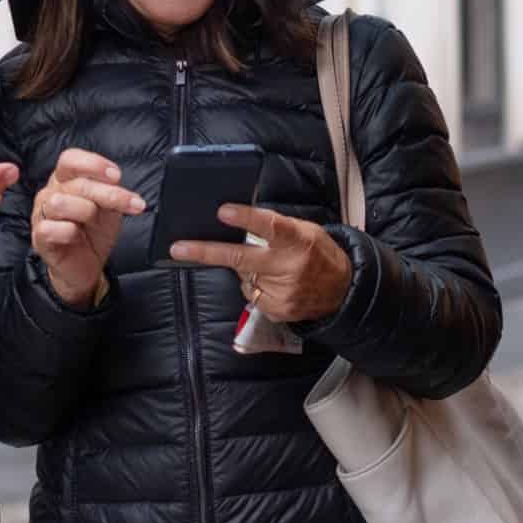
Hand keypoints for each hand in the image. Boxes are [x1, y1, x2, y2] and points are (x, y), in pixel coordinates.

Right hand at [31, 149, 144, 307]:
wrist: (87, 265)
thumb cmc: (94, 232)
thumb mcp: (109, 208)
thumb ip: (110, 192)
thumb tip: (116, 180)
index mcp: (65, 180)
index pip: (70, 159)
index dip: (93, 164)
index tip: (116, 176)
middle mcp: (50, 192)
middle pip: (76, 183)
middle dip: (109, 194)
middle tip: (131, 204)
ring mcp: (41, 214)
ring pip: (61, 203)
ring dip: (87, 212)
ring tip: (93, 224)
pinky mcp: (39, 236)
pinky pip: (54, 228)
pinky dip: (71, 232)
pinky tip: (78, 238)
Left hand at [170, 204, 351, 323]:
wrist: (343, 290)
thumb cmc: (318, 253)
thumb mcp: (305, 230)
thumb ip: (275, 226)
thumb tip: (236, 218)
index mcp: (298, 240)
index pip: (270, 226)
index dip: (245, 219)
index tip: (223, 212)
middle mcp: (289, 267)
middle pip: (241, 258)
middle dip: (206, 252)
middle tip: (178, 248)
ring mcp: (283, 292)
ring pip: (243, 277)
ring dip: (245, 270)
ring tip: (269, 267)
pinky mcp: (278, 310)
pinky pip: (251, 294)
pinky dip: (255, 286)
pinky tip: (273, 283)